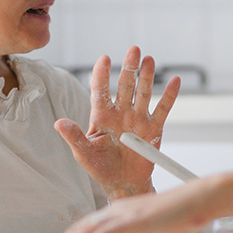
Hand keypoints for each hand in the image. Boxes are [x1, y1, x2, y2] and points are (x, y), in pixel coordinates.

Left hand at [55, 46, 180, 198]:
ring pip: (143, 93)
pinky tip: (175, 81)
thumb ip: (74, 136)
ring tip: (149, 60)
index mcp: (101, 115)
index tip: (104, 58)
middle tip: (133, 49)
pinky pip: (162, 109)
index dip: (102, 74)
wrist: (124, 183)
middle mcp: (121, 112)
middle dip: (129, 67)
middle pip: (125, 86)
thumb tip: (58, 123)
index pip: (100, 90)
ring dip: (147, 76)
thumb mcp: (83, 153)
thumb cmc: (101, 167)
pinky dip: (169, 96)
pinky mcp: (154, 128)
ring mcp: (138, 119)